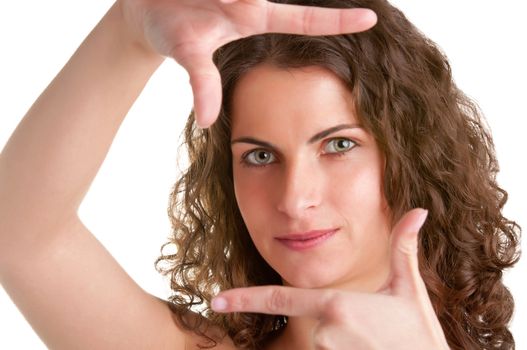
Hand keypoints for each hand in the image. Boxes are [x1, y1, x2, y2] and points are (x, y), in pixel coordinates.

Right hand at [118, 0, 376, 127]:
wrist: (145, 7)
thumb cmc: (175, 30)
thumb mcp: (190, 56)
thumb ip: (204, 83)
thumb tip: (208, 122)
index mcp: (256, 17)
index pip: (304, 18)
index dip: (337, 20)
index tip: (372, 19)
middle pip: (256, 0)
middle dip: (233, 4)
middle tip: (217, 5)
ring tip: (200, 1)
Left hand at [211, 209, 449, 349]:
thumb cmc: (418, 332)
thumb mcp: (408, 287)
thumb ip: (403, 248)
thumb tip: (419, 212)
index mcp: (335, 305)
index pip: (277, 298)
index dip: (243, 299)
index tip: (216, 300)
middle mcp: (324, 331)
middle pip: (309, 317)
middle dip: (328, 315)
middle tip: (366, 324)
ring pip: (322, 336)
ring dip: (341, 332)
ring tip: (373, 334)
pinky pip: (329, 349)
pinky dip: (344, 344)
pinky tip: (368, 344)